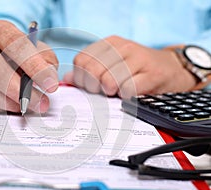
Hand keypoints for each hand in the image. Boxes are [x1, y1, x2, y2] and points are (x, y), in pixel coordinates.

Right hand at [0, 20, 58, 112]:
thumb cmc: (19, 55)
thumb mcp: (37, 51)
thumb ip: (46, 60)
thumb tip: (49, 77)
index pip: (16, 46)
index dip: (35, 67)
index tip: (51, 85)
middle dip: (21, 91)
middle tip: (40, 103)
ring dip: (7, 102)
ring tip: (25, 107)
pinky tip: (7, 107)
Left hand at [63, 35, 196, 97]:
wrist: (171, 69)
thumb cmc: (137, 70)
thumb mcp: (112, 65)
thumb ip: (89, 71)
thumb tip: (67, 79)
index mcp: (109, 43)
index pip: (81, 60)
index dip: (81, 78)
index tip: (90, 86)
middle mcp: (122, 47)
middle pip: (92, 71)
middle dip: (94, 88)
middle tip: (104, 91)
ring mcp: (138, 58)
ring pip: (108, 81)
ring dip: (110, 92)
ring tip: (118, 91)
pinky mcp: (152, 73)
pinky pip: (127, 90)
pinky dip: (125, 96)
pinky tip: (130, 93)